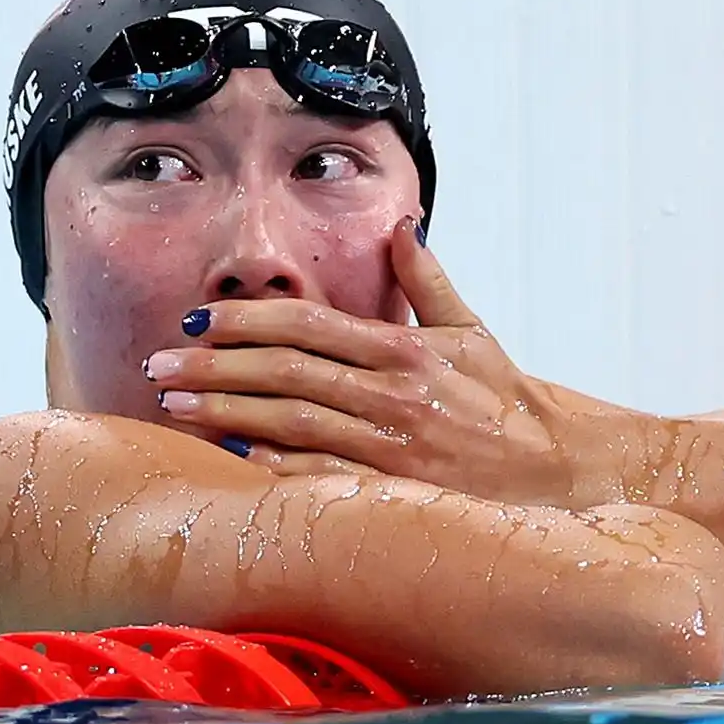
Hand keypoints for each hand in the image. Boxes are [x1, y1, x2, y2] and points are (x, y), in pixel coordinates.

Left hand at [143, 216, 623, 506]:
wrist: (568, 475)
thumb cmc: (512, 406)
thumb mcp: (474, 334)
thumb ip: (428, 283)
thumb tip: (401, 227)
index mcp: (406, 350)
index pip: (308, 325)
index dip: (245, 320)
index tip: (195, 321)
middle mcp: (395, 395)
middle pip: (286, 371)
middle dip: (214, 367)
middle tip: (155, 366)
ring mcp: (394, 449)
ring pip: (294, 422)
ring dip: (227, 413)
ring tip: (174, 409)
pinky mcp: (398, 496)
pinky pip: (325, 480)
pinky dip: (277, 469)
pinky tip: (232, 460)